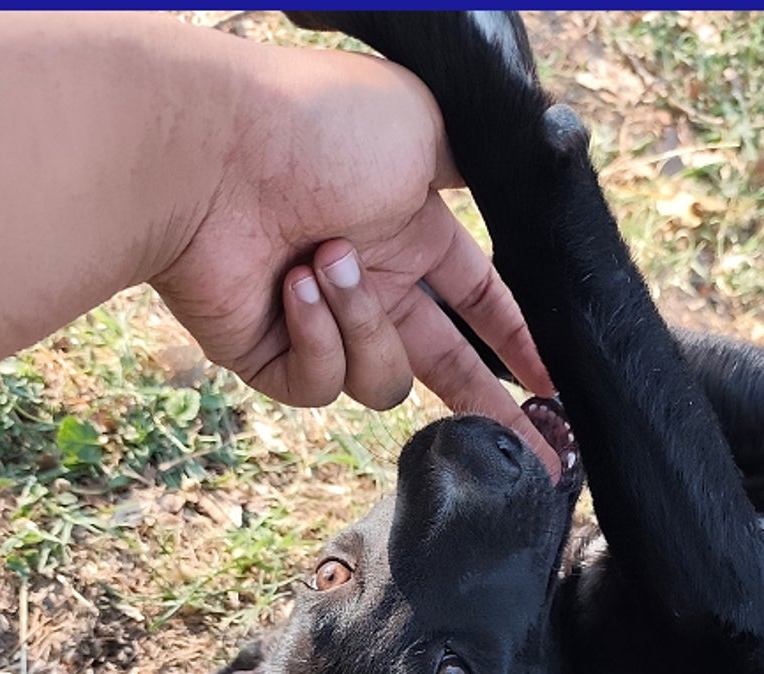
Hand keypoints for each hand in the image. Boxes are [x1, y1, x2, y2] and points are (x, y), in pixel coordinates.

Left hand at [152, 43, 557, 469]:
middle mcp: (370, 284)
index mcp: (410, 234)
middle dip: (492, 413)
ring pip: (382, 381)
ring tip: (323, 260)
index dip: (517, 344)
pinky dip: (315, 335)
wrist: (211, 154)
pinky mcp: (274, 359)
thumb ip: (471, 167)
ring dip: (364, 325)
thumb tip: (504, 175)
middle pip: (445, 367)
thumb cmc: (314, 126)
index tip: (552, 389)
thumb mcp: (422, 125)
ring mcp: (321, 327)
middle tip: (533, 459)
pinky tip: (289, 285)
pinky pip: (324, 384)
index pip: (479, 301)